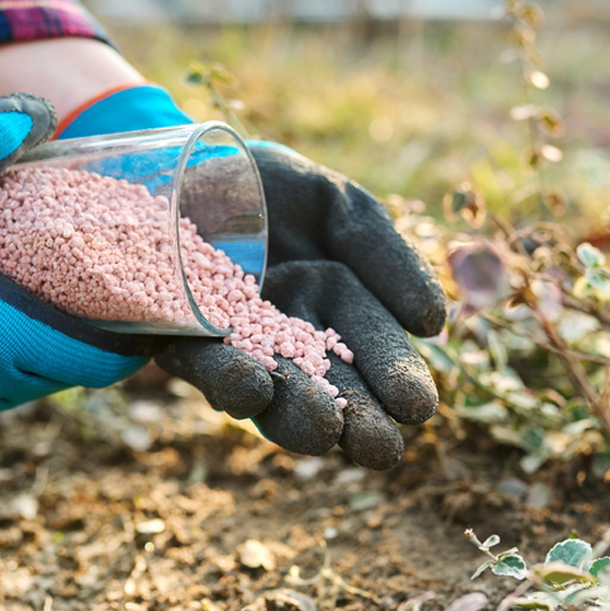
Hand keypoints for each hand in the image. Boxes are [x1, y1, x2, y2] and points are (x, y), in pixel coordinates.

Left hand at [58, 85, 446, 467]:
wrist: (180, 162)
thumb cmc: (267, 187)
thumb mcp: (337, 208)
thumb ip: (384, 255)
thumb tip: (433, 322)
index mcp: (335, 310)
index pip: (373, 352)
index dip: (395, 380)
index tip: (418, 408)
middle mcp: (286, 341)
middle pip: (328, 389)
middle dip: (354, 420)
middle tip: (380, 449)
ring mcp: (233, 347)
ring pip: (269, 393)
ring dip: (296, 414)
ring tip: (324, 429)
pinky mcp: (176, 340)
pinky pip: (203, 364)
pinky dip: (228, 379)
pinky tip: (253, 386)